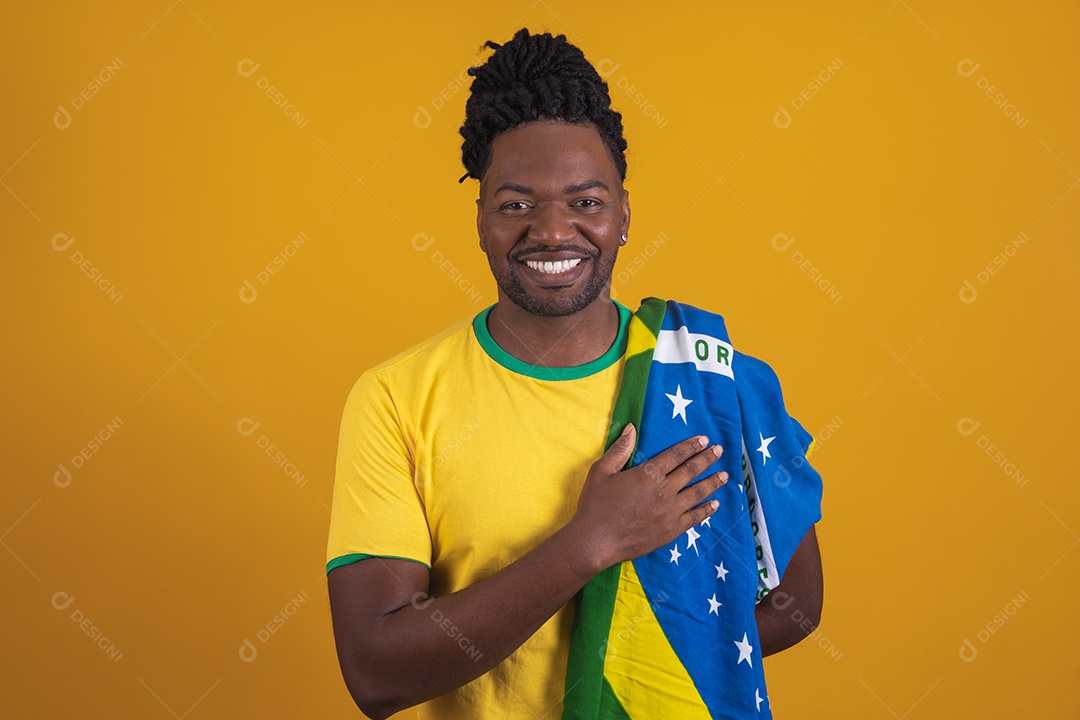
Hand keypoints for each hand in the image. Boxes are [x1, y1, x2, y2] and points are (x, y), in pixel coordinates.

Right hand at [570, 423, 727, 571]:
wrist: (595, 541)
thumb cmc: (595, 505)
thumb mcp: (601, 471)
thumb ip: (620, 449)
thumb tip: (631, 428)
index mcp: (647, 474)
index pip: (675, 455)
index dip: (691, 446)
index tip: (704, 440)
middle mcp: (664, 491)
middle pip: (691, 471)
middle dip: (707, 459)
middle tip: (719, 451)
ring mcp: (670, 512)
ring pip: (697, 493)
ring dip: (712, 482)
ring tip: (725, 475)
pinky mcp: (671, 530)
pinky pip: (694, 517)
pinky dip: (707, 510)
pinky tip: (715, 504)